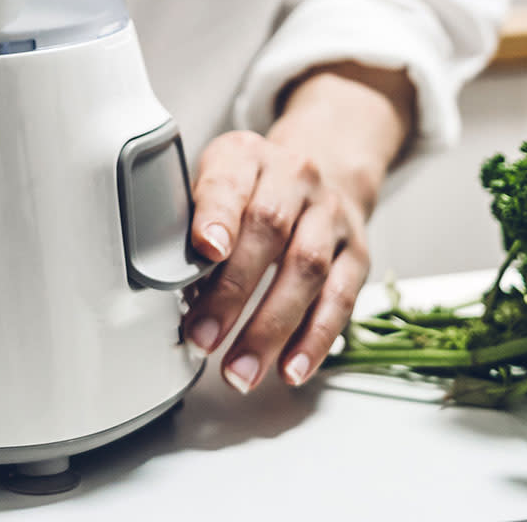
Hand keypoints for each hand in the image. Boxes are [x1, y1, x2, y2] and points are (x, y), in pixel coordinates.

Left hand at [181, 67, 412, 393]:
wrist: (323, 168)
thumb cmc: (251, 185)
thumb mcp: (214, 179)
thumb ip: (193, 219)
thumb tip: (169, 278)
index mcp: (247, 155)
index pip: (230, 183)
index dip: (217, 218)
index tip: (205, 251)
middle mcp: (295, 177)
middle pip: (269, 231)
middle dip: (233, 292)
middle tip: (203, 337)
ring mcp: (331, 214)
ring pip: (308, 270)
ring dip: (272, 328)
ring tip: (240, 370)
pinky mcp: (357, 252)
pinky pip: (341, 298)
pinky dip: (315, 339)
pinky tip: (290, 368)